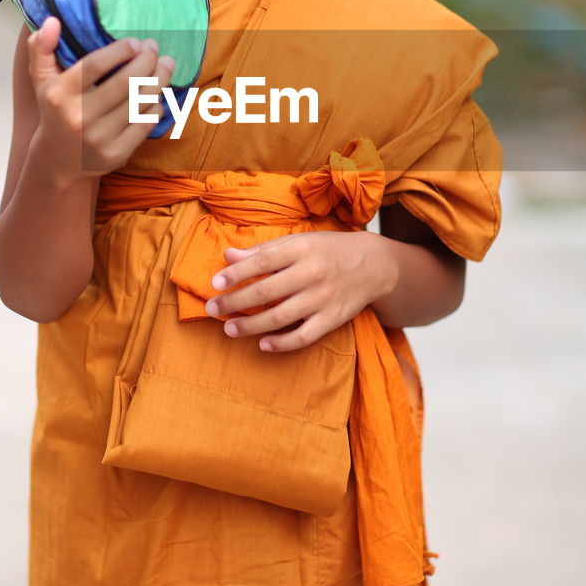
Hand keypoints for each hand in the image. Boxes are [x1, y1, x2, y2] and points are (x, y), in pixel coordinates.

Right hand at [26, 17, 175, 179]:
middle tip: (155, 48)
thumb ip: (41, 47)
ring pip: (140, 102)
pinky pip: (145, 123)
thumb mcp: (41, 79)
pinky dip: (156, 105)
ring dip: (159, 79)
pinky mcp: (116, 154)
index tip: (135, 42)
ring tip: (166, 65)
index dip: (121, 50)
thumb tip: (52, 21)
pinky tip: (158, 94)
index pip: (96, 65)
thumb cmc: (55, 109)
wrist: (57, 160)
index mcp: (60, 94)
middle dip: (148, 60)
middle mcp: (79, 117)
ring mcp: (99, 138)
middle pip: (126, 82)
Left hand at [204, 230, 396, 352]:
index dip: (237, 273)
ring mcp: (324, 298)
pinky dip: (282, 343)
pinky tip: (262, 344)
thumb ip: (263, 251)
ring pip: (281, 317)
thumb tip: (227, 255)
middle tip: (211, 308)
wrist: (374, 265)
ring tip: (229, 328)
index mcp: (302, 249)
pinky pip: (304, 336)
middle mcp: (313, 273)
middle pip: (266, 291)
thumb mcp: (298, 242)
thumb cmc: (327, 250)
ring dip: (251, 325)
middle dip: (235, 301)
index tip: (215, 283)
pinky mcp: (333, 319)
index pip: (263, 261)